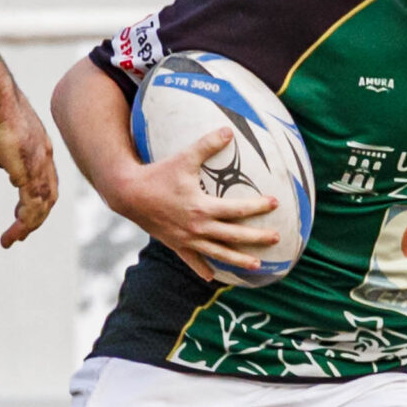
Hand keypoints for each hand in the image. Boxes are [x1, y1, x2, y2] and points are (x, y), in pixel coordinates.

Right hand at [0, 96, 60, 246]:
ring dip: (27, 227)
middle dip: (35, 218)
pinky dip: (25, 223)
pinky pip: (31, 205)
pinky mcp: (27, 171)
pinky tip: (14, 232)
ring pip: (40, 205)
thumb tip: (2, 160)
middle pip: (48, 196)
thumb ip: (3, 147)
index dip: (38, 198)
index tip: (24, 212)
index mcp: (41, 147)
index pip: (46, 180)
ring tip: (11, 240)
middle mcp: (44, 158)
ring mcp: (38, 165)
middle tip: (20, 233)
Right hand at [106, 128, 281, 281]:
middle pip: (234, 236)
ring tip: (257, 266)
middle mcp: (197, 227)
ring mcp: (187, 239)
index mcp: (202, 207)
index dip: (258, 206)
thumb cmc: (158, 174)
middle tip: (277, 238)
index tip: (275, 203)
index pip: (237, 210)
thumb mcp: (184, 158)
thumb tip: (228, 130)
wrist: (129, 194)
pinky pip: (192, 260)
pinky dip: (202, 269)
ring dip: (239, 260)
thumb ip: (207, 145)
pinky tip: (213, 277)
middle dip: (257, 238)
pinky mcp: (176, 244)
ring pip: (218, 253)